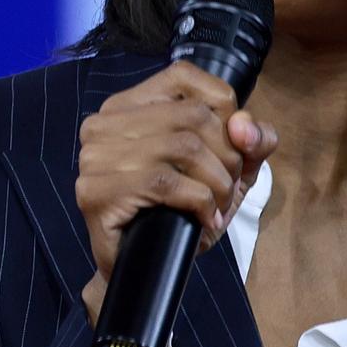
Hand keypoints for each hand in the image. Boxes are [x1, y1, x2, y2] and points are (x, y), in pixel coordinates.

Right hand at [75, 60, 278, 325]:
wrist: (143, 271)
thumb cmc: (182, 210)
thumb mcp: (228, 168)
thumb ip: (250, 139)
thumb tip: (245, 126)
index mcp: (131, 103)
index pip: (185, 76)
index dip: (224, 107)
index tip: (234, 146)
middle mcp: (106, 121)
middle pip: (194, 114)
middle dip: (228, 155)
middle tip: (228, 189)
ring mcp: (96, 155)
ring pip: (184, 146)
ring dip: (217, 182)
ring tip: (217, 206)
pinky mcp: (96, 191)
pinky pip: (166, 183)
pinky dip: (200, 202)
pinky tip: (205, 219)